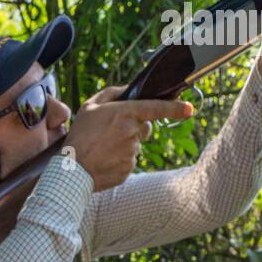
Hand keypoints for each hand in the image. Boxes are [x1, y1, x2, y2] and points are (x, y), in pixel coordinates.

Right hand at [62, 86, 193, 191]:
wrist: (72, 171)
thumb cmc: (79, 136)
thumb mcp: (90, 107)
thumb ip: (112, 94)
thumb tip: (128, 90)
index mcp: (125, 114)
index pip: (156, 108)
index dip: (175, 108)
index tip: (190, 109)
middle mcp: (132, 133)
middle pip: (143, 128)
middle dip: (133, 128)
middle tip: (110, 134)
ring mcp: (132, 153)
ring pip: (135, 146)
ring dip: (124, 145)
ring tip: (103, 149)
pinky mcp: (129, 170)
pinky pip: (129, 162)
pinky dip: (119, 161)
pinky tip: (105, 160)